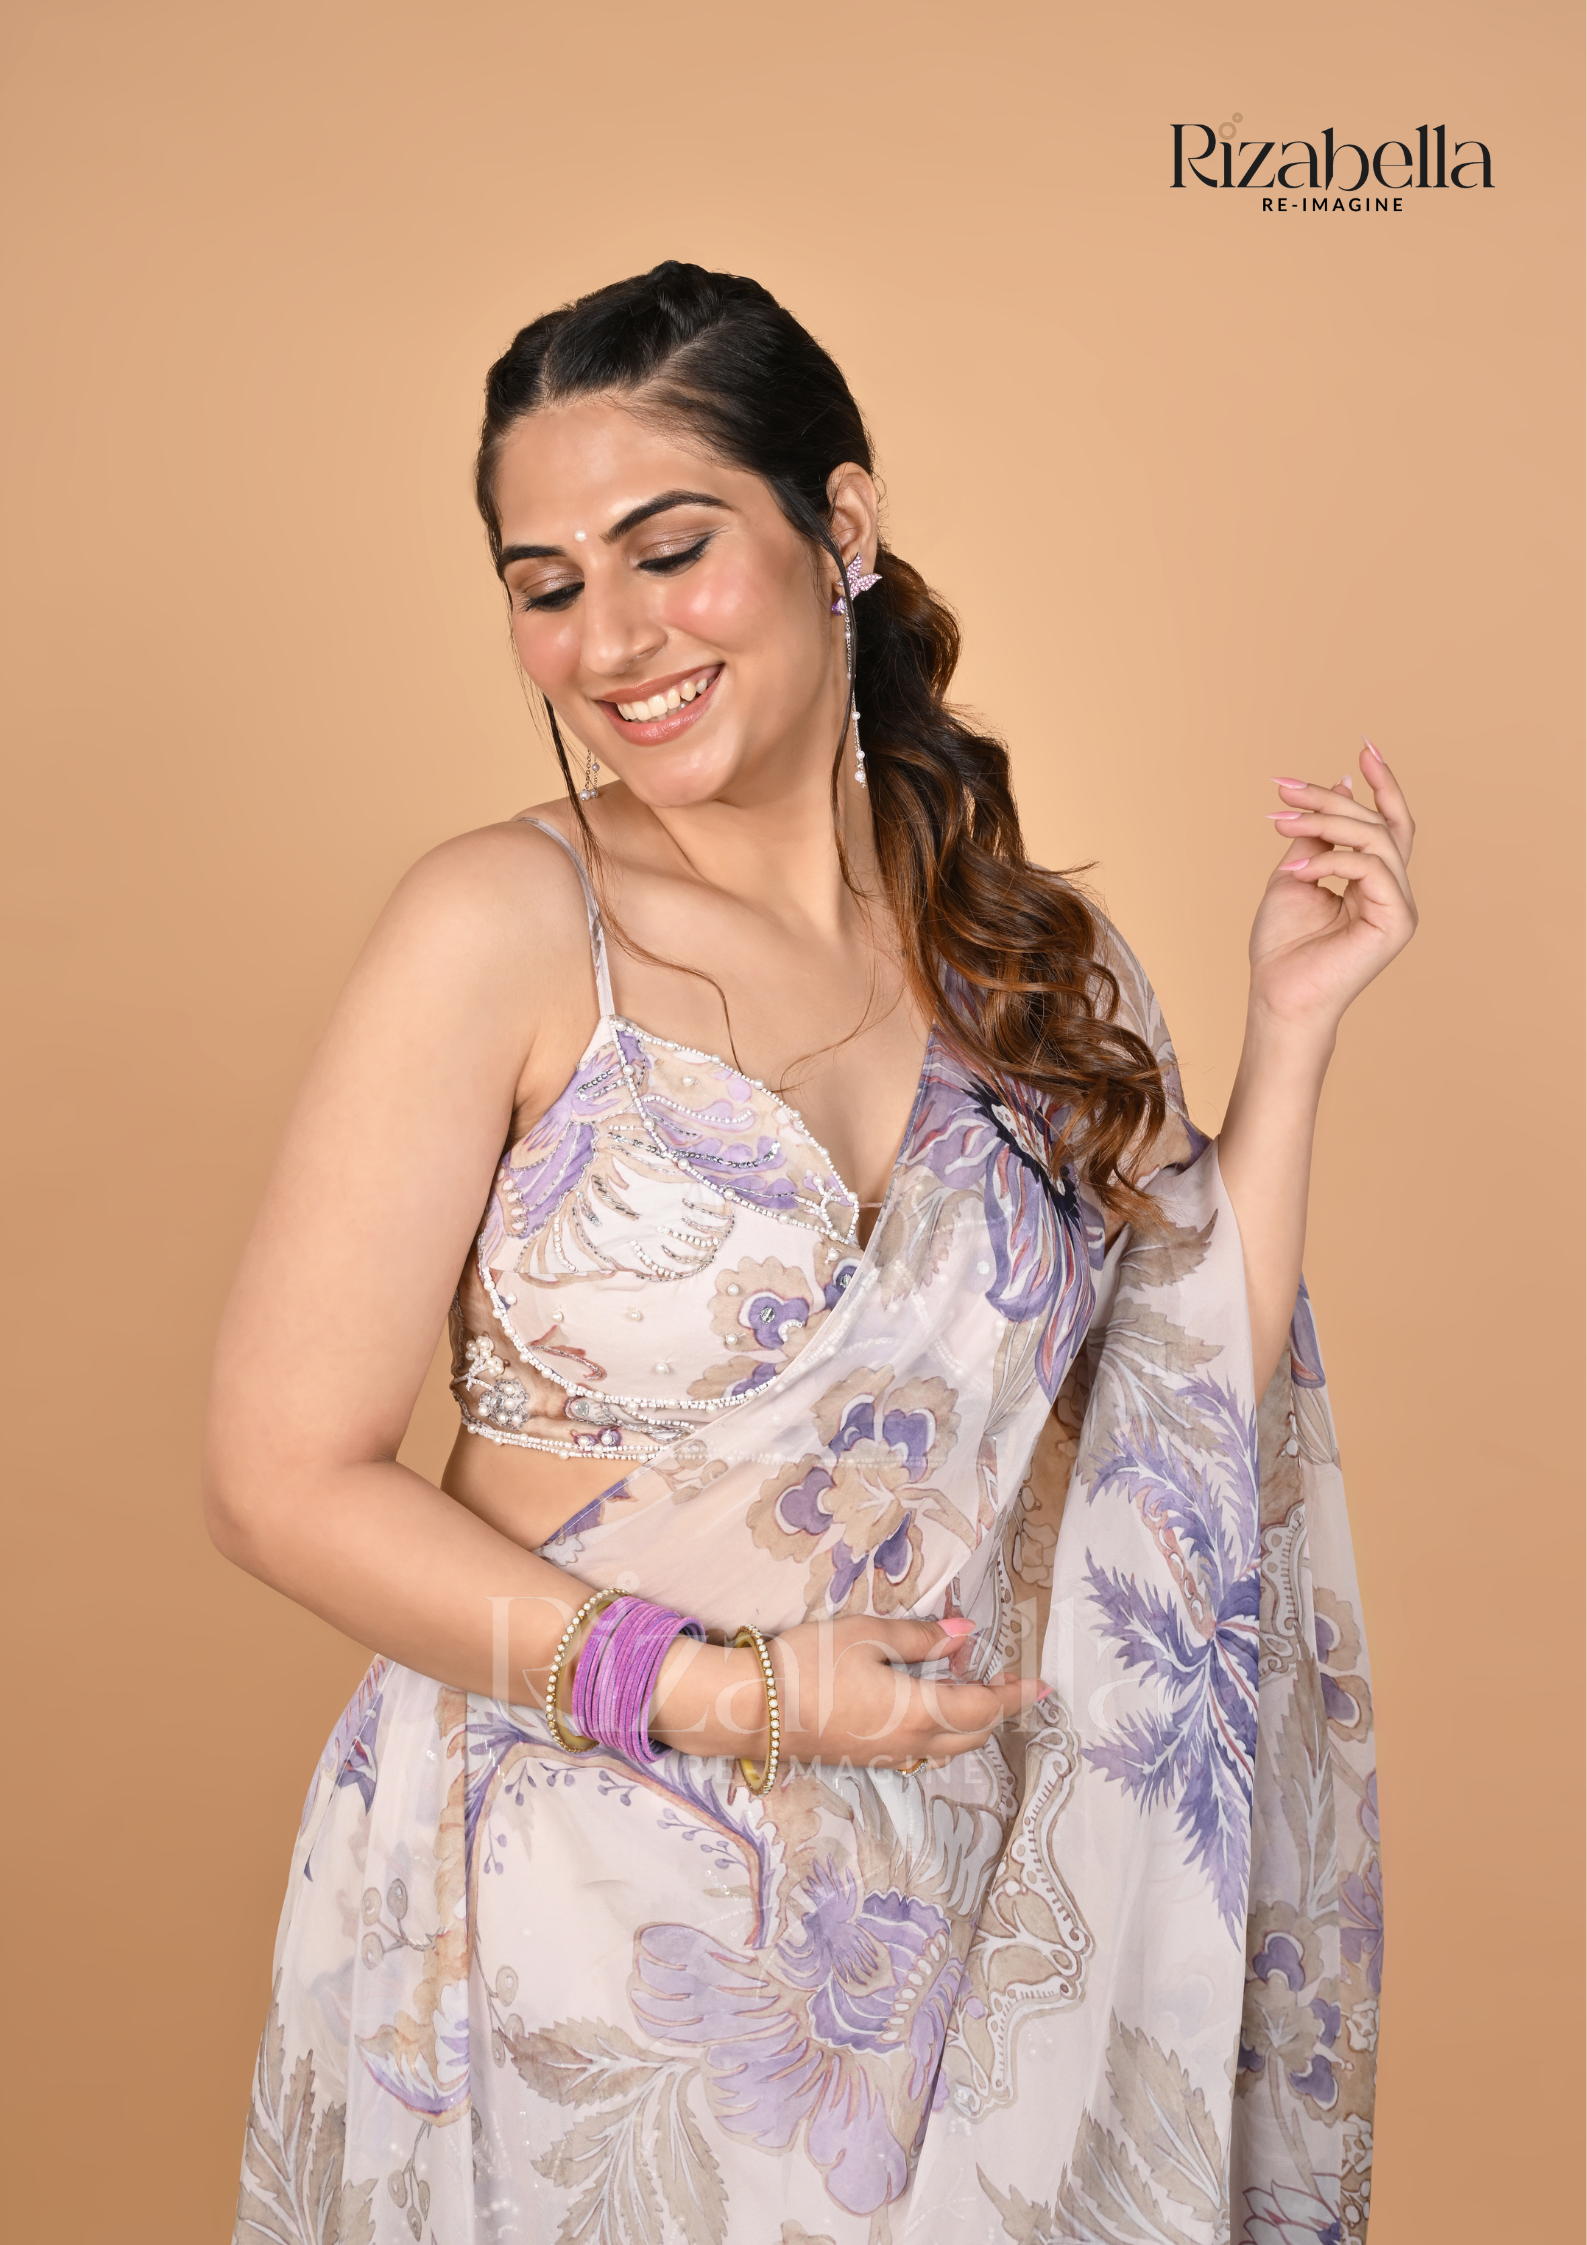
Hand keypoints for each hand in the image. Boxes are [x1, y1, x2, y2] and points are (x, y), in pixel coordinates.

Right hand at [649, 1615, 1048, 1771]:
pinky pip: (920, 1750)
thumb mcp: (866, 1636)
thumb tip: (965, 1634)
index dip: (1016, 1695)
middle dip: (994, 1706)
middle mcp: (910, 1745)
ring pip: (946, 1745)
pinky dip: (937, 1726)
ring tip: (959, 1677)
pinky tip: (922, 1698)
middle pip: (972, 1733)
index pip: (985, 1708)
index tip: (1042, 1685)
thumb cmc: (809, 1666)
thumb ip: (920, 1638)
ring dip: (965, 1717)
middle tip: (998, 1672)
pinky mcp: (865, 1759)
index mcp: (919, 1713)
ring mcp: (886, 1758)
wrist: (752, 1710)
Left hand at [1250, 740, 1417, 1040]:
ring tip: (1281, 822)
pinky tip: (1296, 871)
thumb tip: (1339, 786)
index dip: (1382, 784)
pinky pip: (1372, 869)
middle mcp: (1394, 891)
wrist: (1278, 997)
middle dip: (1331, 798)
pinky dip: (1331, 862)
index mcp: (1374, 881)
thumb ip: (1318, 837)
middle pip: (1378, 824)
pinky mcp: (1397, 922)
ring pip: (1376, 840)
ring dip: (1326, 823)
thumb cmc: (1282, 947)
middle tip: (1286, 788)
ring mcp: (1400, 906)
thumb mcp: (1295, 875)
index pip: (1388, 824)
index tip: (1364, 746)